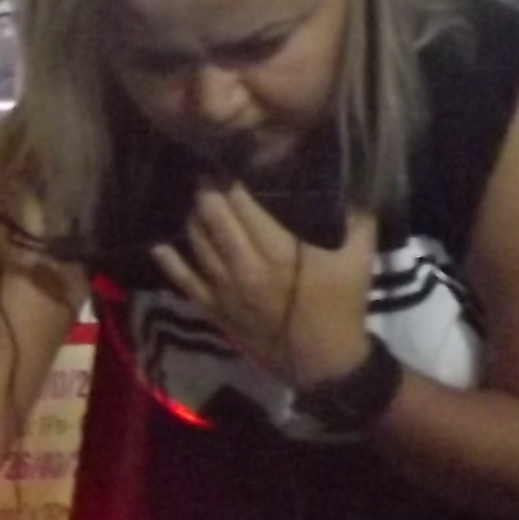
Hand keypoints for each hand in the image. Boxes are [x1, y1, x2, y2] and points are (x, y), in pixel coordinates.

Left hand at [151, 174, 379, 391]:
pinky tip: (158, 244)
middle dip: (204, 190)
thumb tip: (348, 178)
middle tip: (203, 172)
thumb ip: (355, 215)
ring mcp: (224, 289)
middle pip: (210, 216)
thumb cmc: (342, 304)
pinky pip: (184, 280)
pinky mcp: (215, 309)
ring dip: (190, 217)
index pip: (239, 203)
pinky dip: (169, 261)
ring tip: (191, 199)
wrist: (324, 360)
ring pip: (195, 242)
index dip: (227, 178)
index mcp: (277, 250)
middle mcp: (243, 265)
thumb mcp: (359, 256)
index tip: (223, 159)